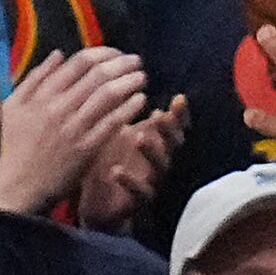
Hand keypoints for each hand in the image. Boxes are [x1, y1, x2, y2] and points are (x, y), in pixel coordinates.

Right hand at [0, 48, 147, 215]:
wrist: (19, 185)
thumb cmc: (16, 145)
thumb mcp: (13, 106)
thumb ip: (34, 78)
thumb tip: (58, 54)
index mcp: (41, 94)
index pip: (79, 63)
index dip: (103, 53)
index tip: (115, 53)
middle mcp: (58, 107)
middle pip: (98, 75)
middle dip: (122, 63)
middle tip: (136, 61)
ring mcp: (73, 128)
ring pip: (107, 95)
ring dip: (129, 81)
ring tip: (142, 77)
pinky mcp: (86, 148)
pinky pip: (112, 122)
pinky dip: (129, 107)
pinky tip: (141, 100)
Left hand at [78, 94, 186, 229]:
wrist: (96, 202)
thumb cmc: (107, 159)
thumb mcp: (114, 130)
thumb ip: (120, 107)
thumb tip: (117, 72)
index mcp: (154, 139)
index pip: (174, 124)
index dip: (179, 113)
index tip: (179, 98)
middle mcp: (158, 159)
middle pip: (174, 143)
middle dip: (169, 129)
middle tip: (160, 115)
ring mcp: (151, 181)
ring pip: (161, 166)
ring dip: (152, 151)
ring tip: (139, 137)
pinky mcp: (137, 201)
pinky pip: (139, 192)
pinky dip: (129, 182)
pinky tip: (116, 171)